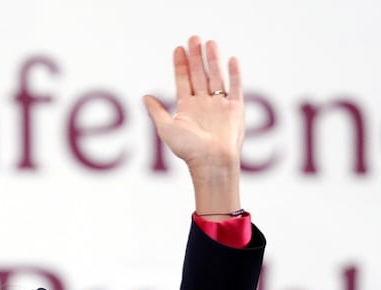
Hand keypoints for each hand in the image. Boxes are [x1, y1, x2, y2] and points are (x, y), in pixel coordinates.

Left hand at [144, 36, 243, 215]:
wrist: (212, 162)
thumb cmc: (189, 150)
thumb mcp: (167, 129)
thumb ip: (156, 112)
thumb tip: (145, 97)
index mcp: (187, 108)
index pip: (183, 81)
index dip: (180, 65)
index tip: (178, 48)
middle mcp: (204, 104)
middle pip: (199, 74)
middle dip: (196, 56)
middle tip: (194, 38)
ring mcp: (220, 106)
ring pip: (216, 76)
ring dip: (213, 59)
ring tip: (210, 42)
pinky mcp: (235, 109)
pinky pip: (235, 87)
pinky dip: (234, 73)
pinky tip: (231, 59)